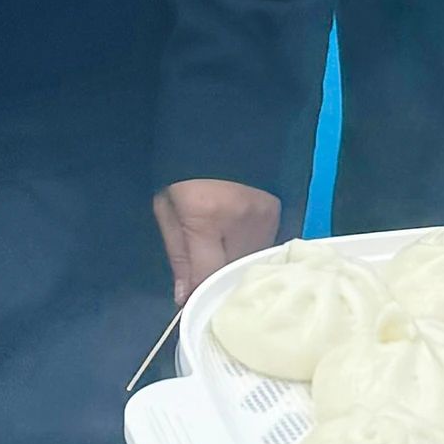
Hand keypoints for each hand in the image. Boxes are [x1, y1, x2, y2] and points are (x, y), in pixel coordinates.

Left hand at [155, 178, 283, 303]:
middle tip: (205, 280)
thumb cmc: (183, 177)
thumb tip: (184, 298)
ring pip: (249, 264)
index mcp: (205, 217)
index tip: (192, 304)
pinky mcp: (275, 215)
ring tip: (221, 260)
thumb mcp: (168, 213)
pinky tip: (236, 246)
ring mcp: (263, 218)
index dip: (199, 293)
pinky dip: (247, 253)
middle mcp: (241, 221)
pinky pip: (262, 249)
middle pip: (232, 273)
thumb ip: (179, 258)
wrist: (213, 139)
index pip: (206, 274)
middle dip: (217, 281)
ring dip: (234, 268)